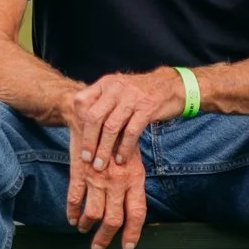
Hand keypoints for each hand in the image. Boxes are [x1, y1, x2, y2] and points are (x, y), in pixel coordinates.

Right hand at [65, 140, 147, 248]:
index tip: (128, 246)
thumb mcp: (133, 158)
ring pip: (93, 213)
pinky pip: (75, 198)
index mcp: (135, 177)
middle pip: (113, 219)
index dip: (133, 233)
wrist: (93, 113)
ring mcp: (97, 177)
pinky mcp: (79, 172)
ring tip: (85, 230)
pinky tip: (73, 219)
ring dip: (88, 226)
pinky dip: (73, 213)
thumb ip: (133, 183)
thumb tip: (133, 209)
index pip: (137, 213)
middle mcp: (118, 180)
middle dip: (105, 238)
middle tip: (98, 247)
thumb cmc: (116, 137)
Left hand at [67, 68, 183, 171]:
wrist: (170, 86)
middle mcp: (116, 88)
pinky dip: (124, 148)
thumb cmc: (140, 93)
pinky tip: (121, 159)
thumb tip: (81, 125)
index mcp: (105, 83)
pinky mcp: (147, 108)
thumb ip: (101, 102)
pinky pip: (131, 132)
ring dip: (104, 149)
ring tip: (100, 165)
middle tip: (86, 159)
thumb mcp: (118, 90)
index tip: (77, 140)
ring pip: (111, 127)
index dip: (78, 122)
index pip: (82, 101)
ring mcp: (132, 97)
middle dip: (88, 141)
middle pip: (94, 117)